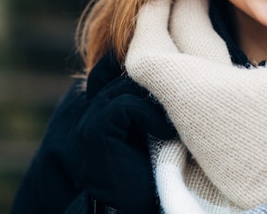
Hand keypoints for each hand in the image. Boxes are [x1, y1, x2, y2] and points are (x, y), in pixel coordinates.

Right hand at [77, 74, 175, 212]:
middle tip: (175, 107)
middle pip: (123, 74)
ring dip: (154, 103)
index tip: (170, 84)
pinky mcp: (95, 131)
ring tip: (169, 126)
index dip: (140, 70)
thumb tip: (170, 72)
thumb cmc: (150, 170)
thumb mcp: (153, 128)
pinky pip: (125, 105)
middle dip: (153, 85)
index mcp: (103, 106)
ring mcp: (91, 120)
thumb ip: (148, 102)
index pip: (112, 67)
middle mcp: (92, 110)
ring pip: (125, 86)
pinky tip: (164, 134)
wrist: (132, 208)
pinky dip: (149, 117)